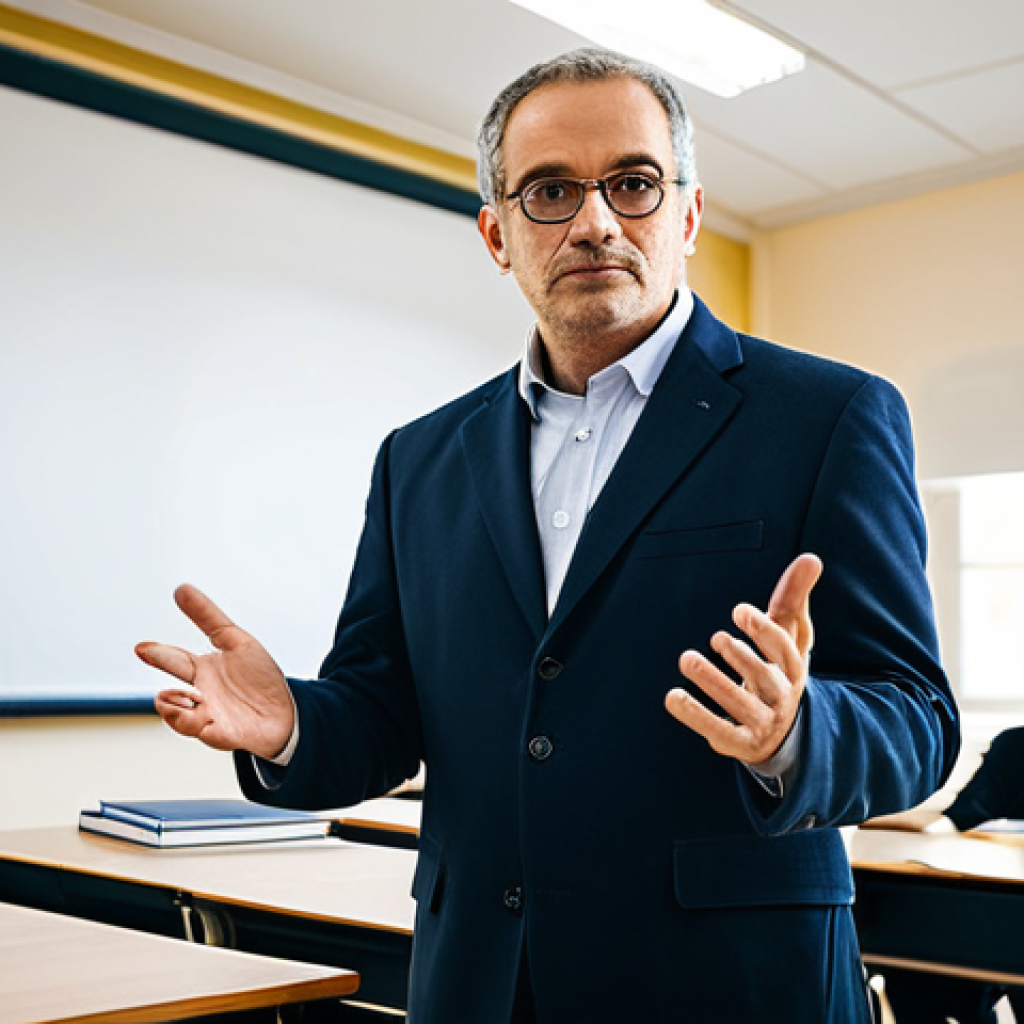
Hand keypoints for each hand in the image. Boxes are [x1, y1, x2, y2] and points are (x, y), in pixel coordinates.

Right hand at [136, 585, 294, 758]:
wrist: (287, 710)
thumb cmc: (259, 677)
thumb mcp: (236, 640)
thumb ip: (208, 616)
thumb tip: (181, 589)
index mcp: (202, 669)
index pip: (174, 659)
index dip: (158, 653)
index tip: (142, 647)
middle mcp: (199, 694)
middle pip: (171, 693)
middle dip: (163, 688)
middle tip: (166, 690)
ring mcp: (206, 716)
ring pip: (177, 716)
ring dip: (179, 708)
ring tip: (195, 697)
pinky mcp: (219, 734)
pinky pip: (199, 733)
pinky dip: (195, 724)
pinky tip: (204, 713)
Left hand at [665, 553, 822, 764]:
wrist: (779, 731)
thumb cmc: (777, 670)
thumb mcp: (787, 637)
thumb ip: (793, 599)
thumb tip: (811, 557)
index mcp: (793, 669)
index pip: (786, 650)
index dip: (764, 631)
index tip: (739, 611)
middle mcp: (782, 697)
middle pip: (766, 678)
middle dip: (742, 658)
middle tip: (716, 637)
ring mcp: (762, 723)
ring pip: (739, 705)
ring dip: (714, 682)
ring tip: (688, 659)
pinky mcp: (740, 743)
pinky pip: (719, 730)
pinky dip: (695, 715)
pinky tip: (672, 697)